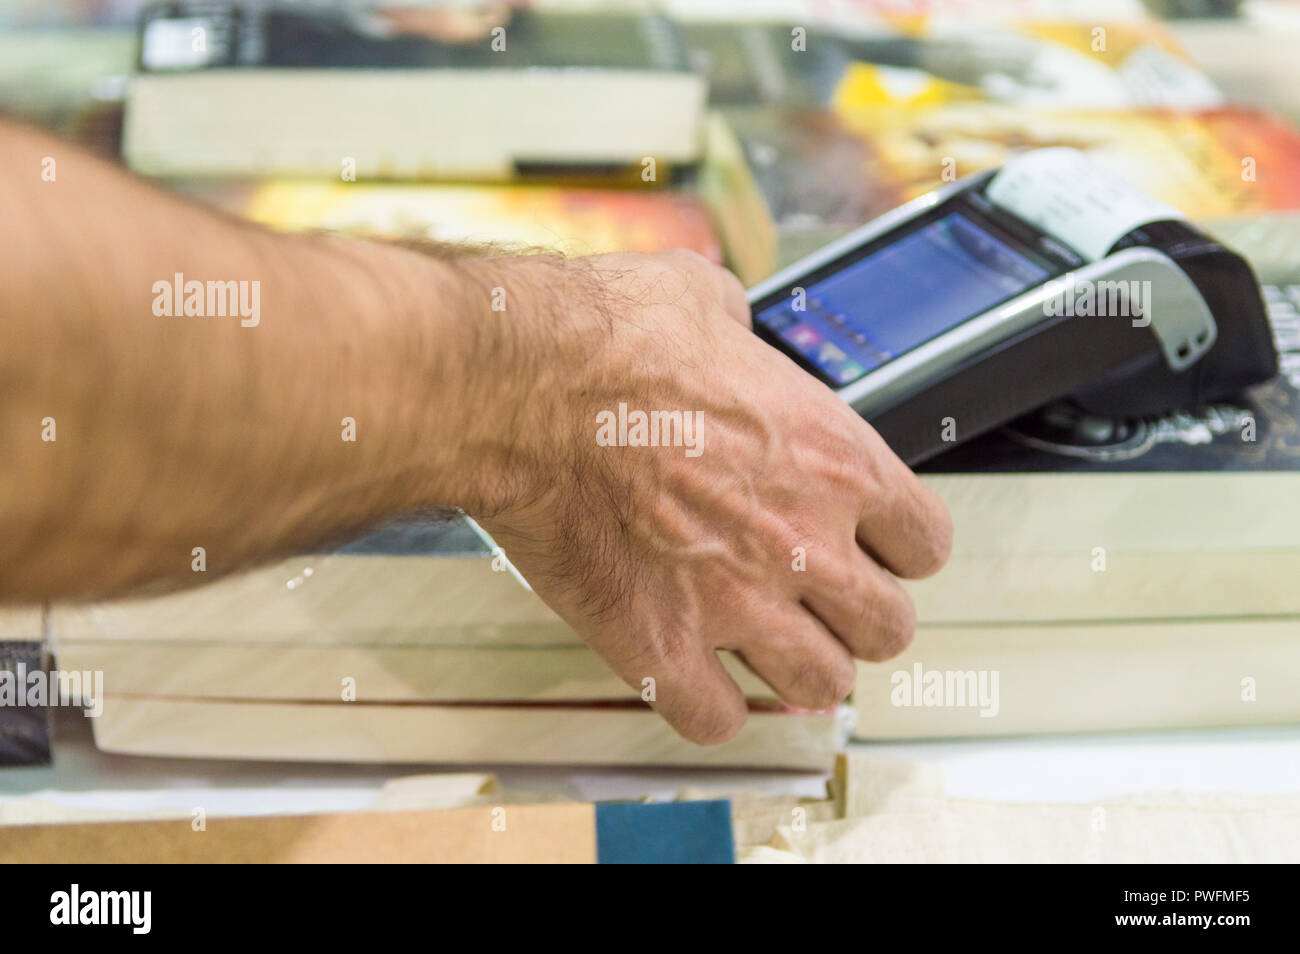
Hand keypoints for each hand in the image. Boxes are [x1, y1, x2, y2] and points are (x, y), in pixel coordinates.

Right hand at [470, 250, 952, 743]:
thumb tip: (724, 321)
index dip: (897, 548)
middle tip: (819, 601)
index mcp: (834, 459)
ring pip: (823, 685)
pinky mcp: (658, 644)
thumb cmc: (606, 339)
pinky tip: (692, 676)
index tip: (867, 544)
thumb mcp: (702, 298)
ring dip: (800, 669)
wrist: (524, 387)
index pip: (926, 543)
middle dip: (858, 618)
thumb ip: (739, 326)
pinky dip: (710, 706)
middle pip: (890, 628)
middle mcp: (803, 541)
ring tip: (767, 646)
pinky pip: (717, 718)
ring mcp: (736, 602)